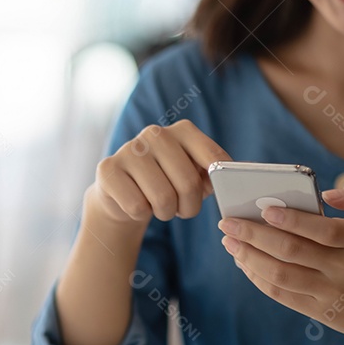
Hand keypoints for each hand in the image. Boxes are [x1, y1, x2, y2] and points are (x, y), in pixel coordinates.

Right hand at [87, 119, 230, 226]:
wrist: (122, 193)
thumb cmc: (167, 184)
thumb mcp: (195, 177)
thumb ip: (216, 175)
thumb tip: (235, 178)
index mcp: (184, 130)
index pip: (214, 160)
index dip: (214, 188)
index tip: (207, 195)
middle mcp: (155, 133)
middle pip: (188, 183)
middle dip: (189, 207)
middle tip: (181, 209)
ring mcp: (129, 149)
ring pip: (163, 198)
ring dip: (165, 213)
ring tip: (160, 207)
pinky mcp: (108, 168)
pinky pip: (137, 206)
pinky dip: (141, 214)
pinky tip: (137, 202)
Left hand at [218, 179, 343, 344]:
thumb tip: (326, 194)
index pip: (322, 230)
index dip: (292, 220)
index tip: (264, 208)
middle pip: (292, 251)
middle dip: (254, 236)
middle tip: (227, 222)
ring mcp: (330, 293)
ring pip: (281, 275)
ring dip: (249, 258)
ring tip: (229, 242)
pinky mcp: (320, 311)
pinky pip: (282, 294)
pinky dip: (258, 278)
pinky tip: (244, 263)